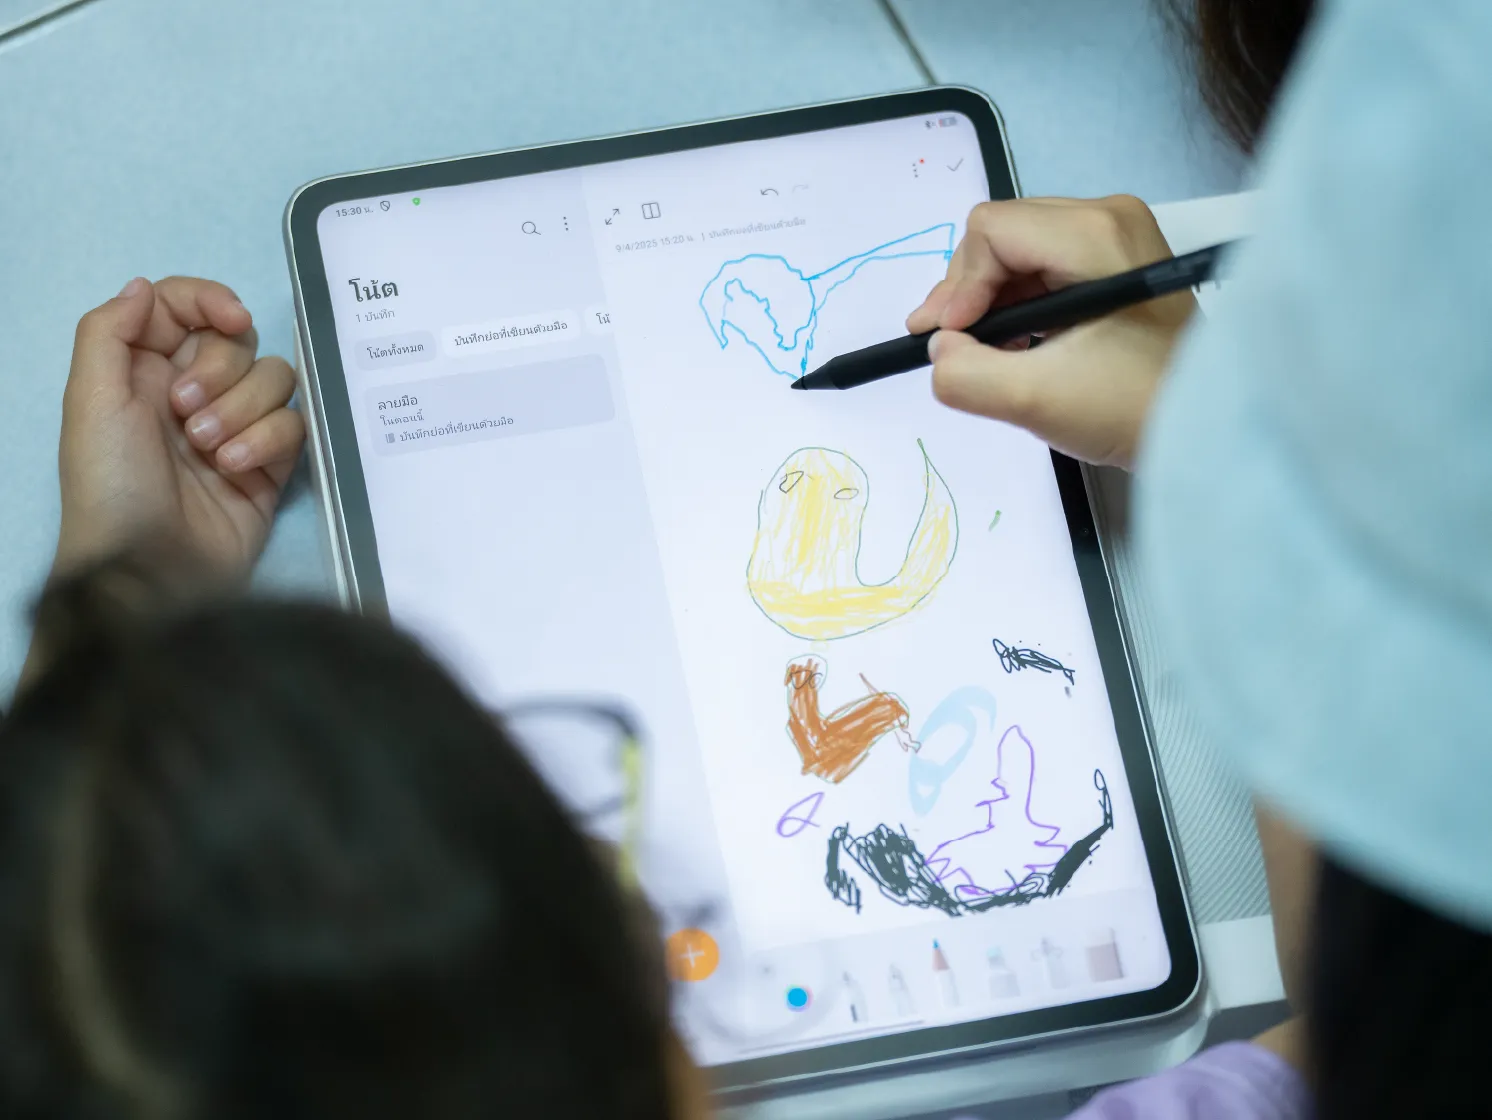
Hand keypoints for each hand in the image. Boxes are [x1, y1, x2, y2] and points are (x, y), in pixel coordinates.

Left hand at [55, 277, 304, 578]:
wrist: (150, 569)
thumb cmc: (112, 484)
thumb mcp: (90, 400)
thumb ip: (109, 330)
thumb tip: (145, 285)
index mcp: (143, 370)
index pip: (186, 307)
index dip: (211, 302)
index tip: (230, 321)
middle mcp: (191, 392)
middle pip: (238, 343)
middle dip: (221, 373)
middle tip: (186, 414)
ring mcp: (235, 428)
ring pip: (274, 380)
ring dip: (242, 411)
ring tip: (208, 452)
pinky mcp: (271, 464)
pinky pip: (293, 425)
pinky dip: (267, 442)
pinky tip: (235, 470)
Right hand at [907, 196, 1194, 467]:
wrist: (1209, 430)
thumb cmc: (1132, 409)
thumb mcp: (1034, 399)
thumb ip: (964, 374)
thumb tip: (938, 350)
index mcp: (1095, 233)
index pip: (990, 232)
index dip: (959, 286)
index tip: (951, 340)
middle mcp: (1108, 217)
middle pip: (1002, 235)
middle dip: (971, 293)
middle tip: (954, 347)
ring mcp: (1118, 236)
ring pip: (1020, 251)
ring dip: (993, 302)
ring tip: (989, 352)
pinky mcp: (1120, 262)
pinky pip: (1046, 267)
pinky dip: (1021, 305)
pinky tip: (1019, 345)